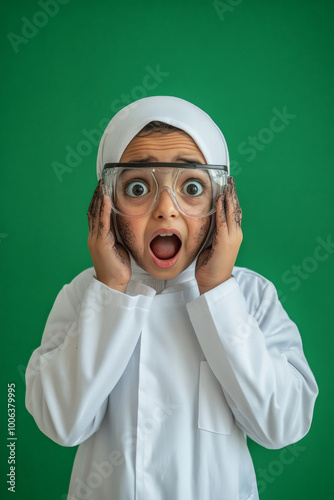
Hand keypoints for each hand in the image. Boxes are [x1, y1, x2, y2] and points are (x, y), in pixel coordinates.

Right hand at [87, 180, 130, 292]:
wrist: (114, 282)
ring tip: (102, 184)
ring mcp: (96, 239)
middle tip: (101, 180)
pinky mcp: (101, 243)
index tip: (102, 187)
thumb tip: (122, 225)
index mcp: (98, 237)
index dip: (97, 200)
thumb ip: (117, 235)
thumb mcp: (118, 246)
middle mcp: (94, 236)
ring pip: (95, 214)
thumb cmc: (118, 266)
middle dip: (96, 195)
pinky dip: (103, 210)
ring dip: (99, 198)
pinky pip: (102, 223)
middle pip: (93, 210)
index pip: (95, 214)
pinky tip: (105, 199)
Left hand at [195, 176, 242, 293]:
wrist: (214, 283)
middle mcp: (236, 235)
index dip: (232, 199)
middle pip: (236, 209)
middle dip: (233, 193)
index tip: (229, 187)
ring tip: (228, 184)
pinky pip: (223, 221)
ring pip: (232, 212)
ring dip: (229, 197)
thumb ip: (212, 234)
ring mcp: (232, 238)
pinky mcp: (225, 241)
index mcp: (233, 235)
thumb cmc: (210, 266)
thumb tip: (208, 223)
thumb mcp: (211, 246)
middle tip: (230, 180)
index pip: (234, 213)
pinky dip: (222, 209)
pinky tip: (220, 198)